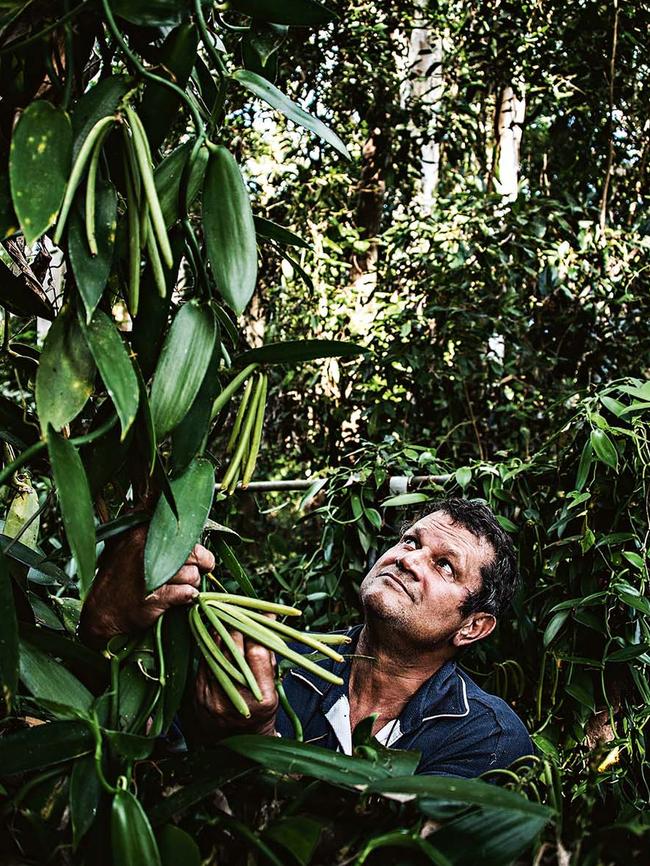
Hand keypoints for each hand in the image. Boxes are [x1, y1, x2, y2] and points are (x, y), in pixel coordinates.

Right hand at [78, 523, 214, 648]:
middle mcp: (146, 549)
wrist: (101, 611)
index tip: (193, 546)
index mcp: (140, 531)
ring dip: (192, 582)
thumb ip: (144, 521)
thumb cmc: (118, 575)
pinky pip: (188, 592)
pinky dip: (188, 596)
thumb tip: (161, 502)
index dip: (193, 538)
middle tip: (201, 567)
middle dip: (202, 562)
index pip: (181, 526)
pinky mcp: (157, 596)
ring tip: (180, 585)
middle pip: (194, 551)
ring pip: (193, 574)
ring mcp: (151, 574)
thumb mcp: (124, 541)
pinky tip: (178, 597)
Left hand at [194, 622, 278, 739]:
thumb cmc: (258, 712)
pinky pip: (204, 658)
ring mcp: (212, 695)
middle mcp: (234, 699)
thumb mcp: (272, 687)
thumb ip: (270, 653)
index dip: (258, 629)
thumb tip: (268, 617)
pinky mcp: (197, 692)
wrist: (230, 744)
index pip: (257, 653)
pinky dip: (211, 643)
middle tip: (240, 610)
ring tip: (227, 616)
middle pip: (232, 647)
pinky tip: (216, 634)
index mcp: (260, 699)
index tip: (262, 615)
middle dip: (237, 624)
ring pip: (215, 649)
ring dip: (221, 629)